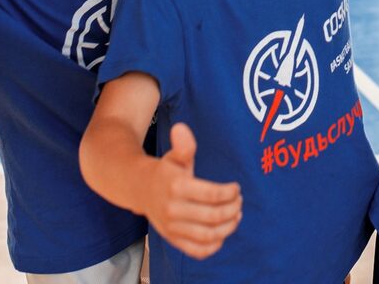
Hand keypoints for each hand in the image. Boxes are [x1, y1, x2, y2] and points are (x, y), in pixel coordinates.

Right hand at [141, 123, 242, 259]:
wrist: (139, 190)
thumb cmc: (165, 171)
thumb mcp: (174, 156)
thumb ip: (183, 145)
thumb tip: (181, 128)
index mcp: (177, 187)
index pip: (212, 195)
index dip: (230, 192)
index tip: (236, 187)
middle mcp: (173, 210)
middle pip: (213, 217)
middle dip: (233, 209)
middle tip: (239, 201)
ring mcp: (172, 228)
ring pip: (208, 236)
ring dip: (228, 227)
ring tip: (236, 215)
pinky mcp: (173, 240)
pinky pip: (197, 251)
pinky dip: (214, 246)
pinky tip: (222, 234)